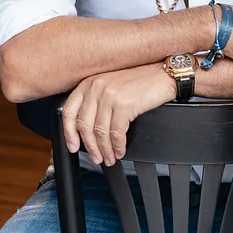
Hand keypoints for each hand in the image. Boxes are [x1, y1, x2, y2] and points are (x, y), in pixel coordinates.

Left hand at [60, 65, 175, 165]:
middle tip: (96, 158)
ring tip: (110, 158)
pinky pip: (116, 133)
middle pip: (84, 125)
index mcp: (88, 83)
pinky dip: (118, 146)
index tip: (73, 146)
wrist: (163, 75)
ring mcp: (109, 96)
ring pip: (100, 132)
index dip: (69, 133)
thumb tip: (86, 128)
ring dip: (105, 150)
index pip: (69, 111)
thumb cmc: (139, 81)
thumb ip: (95, 100)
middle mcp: (95, 88)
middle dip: (90, 147)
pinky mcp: (124, 105)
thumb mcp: (110, 85)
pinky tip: (120, 151)